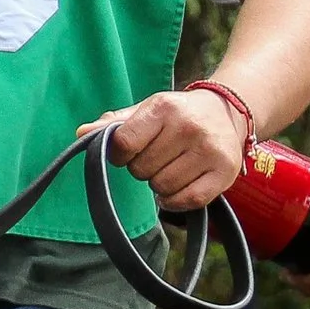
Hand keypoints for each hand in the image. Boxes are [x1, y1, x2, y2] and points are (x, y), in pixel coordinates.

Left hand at [85, 88, 249, 211]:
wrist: (228, 111)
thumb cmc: (177, 114)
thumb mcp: (147, 110)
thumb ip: (114, 124)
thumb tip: (81, 134)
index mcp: (164, 108)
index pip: (123, 144)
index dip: (120, 154)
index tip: (129, 151)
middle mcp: (188, 127)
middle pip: (141, 170)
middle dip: (143, 168)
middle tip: (158, 155)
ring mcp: (209, 151)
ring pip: (162, 188)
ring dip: (160, 184)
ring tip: (172, 166)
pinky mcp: (224, 173)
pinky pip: (186, 201)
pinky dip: (176, 200)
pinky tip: (180, 185)